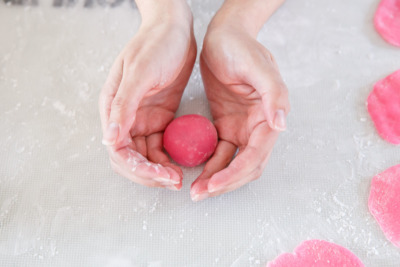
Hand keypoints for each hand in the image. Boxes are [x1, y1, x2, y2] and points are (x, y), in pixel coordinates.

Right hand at [99, 0, 195, 189]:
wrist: (174, 29)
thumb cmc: (154, 45)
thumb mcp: (139, 74)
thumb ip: (123, 107)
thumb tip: (109, 139)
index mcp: (113, 108)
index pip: (119, 151)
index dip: (138, 168)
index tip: (161, 175)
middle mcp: (126, 117)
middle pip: (131, 159)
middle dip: (149, 175)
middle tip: (173, 181)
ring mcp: (143, 119)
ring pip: (147, 156)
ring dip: (161, 169)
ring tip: (180, 176)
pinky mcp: (160, 117)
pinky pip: (162, 145)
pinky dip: (170, 156)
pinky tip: (184, 160)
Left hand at [191, 18, 289, 200]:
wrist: (224, 37)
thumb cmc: (241, 47)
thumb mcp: (258, 65)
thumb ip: (273, 93)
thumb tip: (281, 124)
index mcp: (269, 116)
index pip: (255, 155)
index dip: (236, 173)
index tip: (214, 184)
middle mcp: (258, 127)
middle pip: (245, 167)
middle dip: (225, 183)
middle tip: (199, 193)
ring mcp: (242, 129)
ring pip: (232, 164)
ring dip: (216, 179)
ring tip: (195, 189)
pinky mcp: (227, 126)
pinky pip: (219, 152)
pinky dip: (209, 164)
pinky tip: (195, 170)